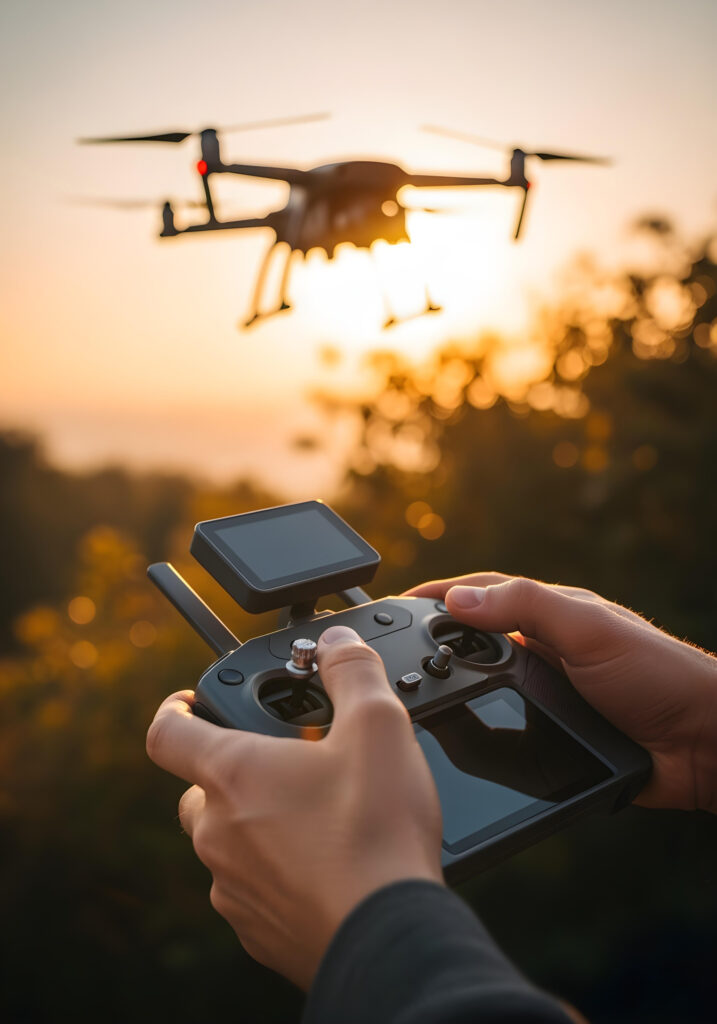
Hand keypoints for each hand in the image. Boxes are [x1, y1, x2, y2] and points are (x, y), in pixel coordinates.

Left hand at [146, 625, 442, 988]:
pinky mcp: (257, 929)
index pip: (166, 733)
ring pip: (228, 842)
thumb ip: (352, 670)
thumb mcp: (379, 725)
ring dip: (258, 824)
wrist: (392, 935)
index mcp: (233, 775)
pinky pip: (252, 888)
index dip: (173, 710)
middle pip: (200, 790)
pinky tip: (326, 864)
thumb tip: (337, 642)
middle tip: (286, 764)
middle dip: (234, 772)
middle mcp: (218, 833)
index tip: (187, 703)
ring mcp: (232, 887)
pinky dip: (277, 871)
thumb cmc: (378, 831)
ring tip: (318, 816)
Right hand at [406, 573, 716, 813]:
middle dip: (435, 646)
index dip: (439, 597)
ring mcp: (548, 695)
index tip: (396, 606)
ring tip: (414, 706)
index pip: (481, 596)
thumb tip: (457, 600)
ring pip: (485, 692)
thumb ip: (526, 607)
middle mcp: (544, 651)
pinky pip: (504, 738)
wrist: (704, 743)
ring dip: (454, 696)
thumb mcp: (589, 629)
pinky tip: (458, 747)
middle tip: (392, 659)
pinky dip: (478, 739)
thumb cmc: (660, 673)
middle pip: (474, 644)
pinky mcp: (554, 737)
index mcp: (550, 615)